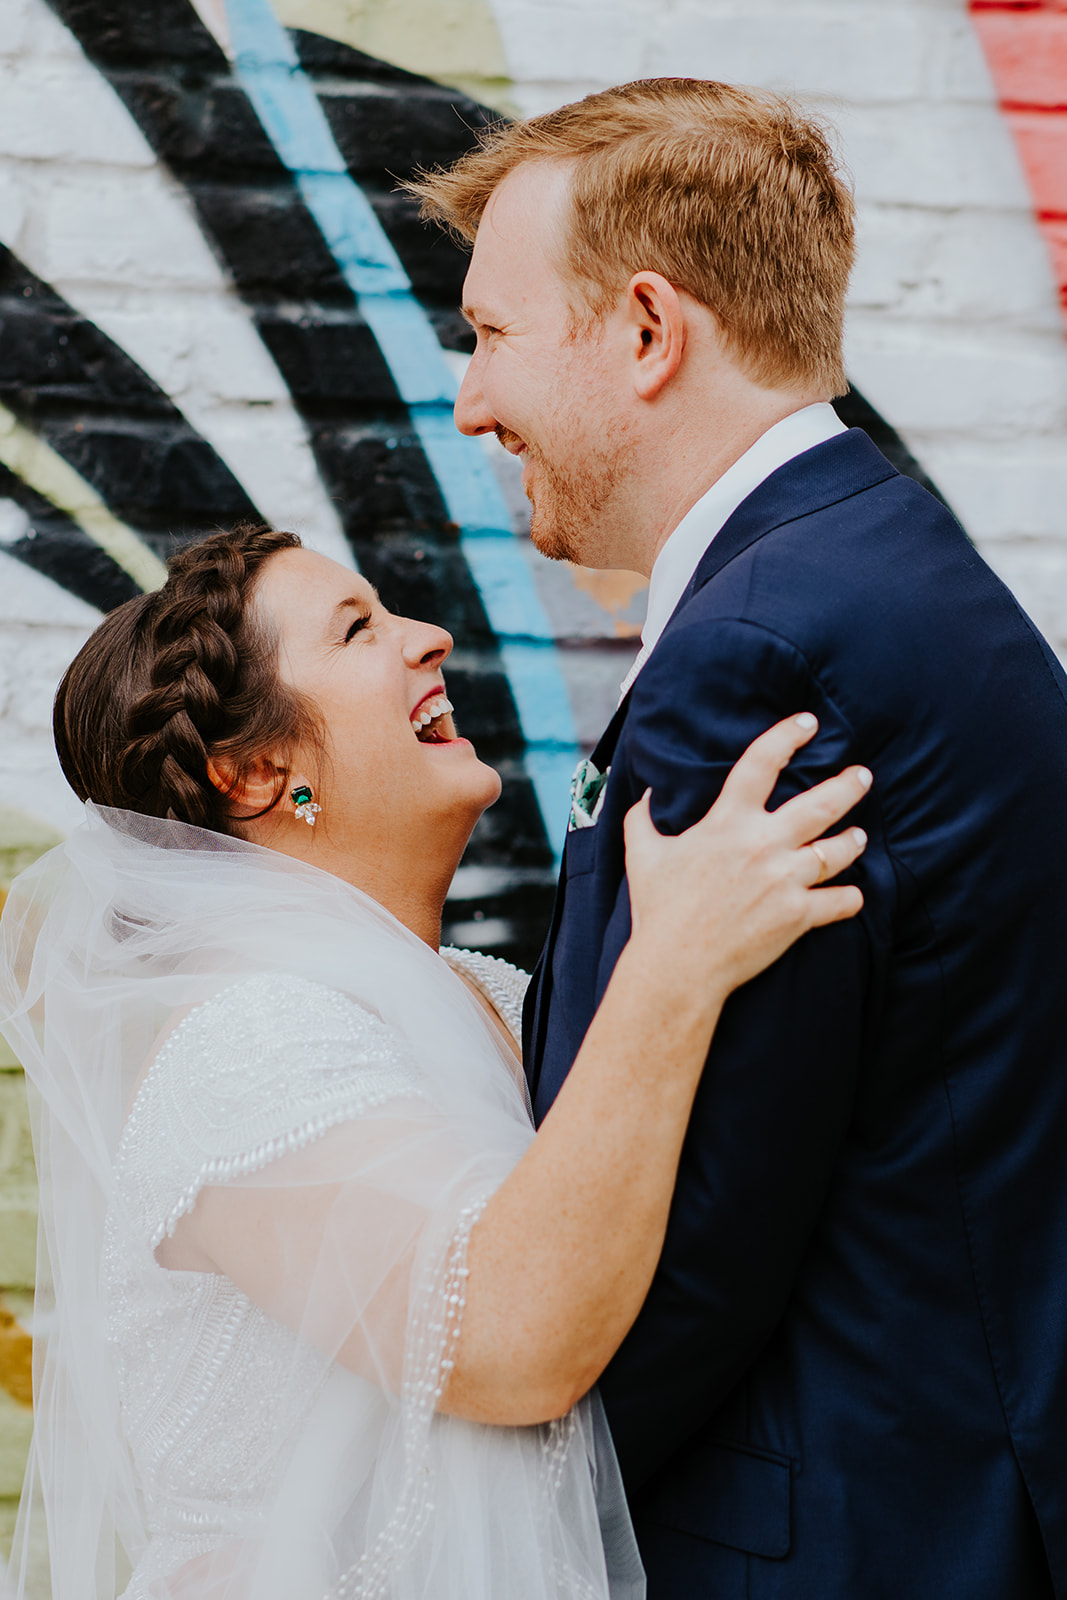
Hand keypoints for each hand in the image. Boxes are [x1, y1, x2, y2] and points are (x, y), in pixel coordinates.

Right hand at [624, 712, 868, 1002]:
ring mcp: (785, 880)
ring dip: (852, 841)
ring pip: (838, 851)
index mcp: (727, 823)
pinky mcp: (798, 916)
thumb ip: (642, 818)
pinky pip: (841, 901)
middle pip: (820, 804)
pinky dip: (850, 898)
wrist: (677, 966)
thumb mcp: (642, 854)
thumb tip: (646, 793)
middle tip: (863, 776)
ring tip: (859, 836)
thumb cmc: (658, 910)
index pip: (761, 763)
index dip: (787, 736)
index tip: (808, 723)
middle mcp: (763, 844)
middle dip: (848, 786)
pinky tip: (853, 895)